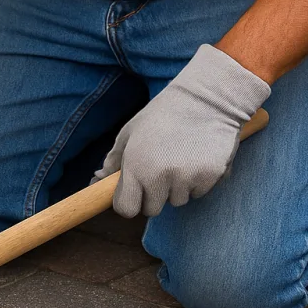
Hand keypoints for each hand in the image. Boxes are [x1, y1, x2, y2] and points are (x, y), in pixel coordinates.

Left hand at [95, 44, 269, 217]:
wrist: (207, 98)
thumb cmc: (164, 114)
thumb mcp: (131, 132)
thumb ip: (114, 159)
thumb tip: (98, 179)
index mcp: (136, 167)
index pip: (127, 209)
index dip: (131, 202)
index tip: (137, 194)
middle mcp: (159, 177)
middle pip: (152, 209)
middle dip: (155, 195)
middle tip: (162, 168)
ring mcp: (186, 178)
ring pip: (177, 201)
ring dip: (178, 187)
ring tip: (183, 157)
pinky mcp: (210, 177)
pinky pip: (199, 192)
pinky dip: (198, 181)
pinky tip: (199, 157)